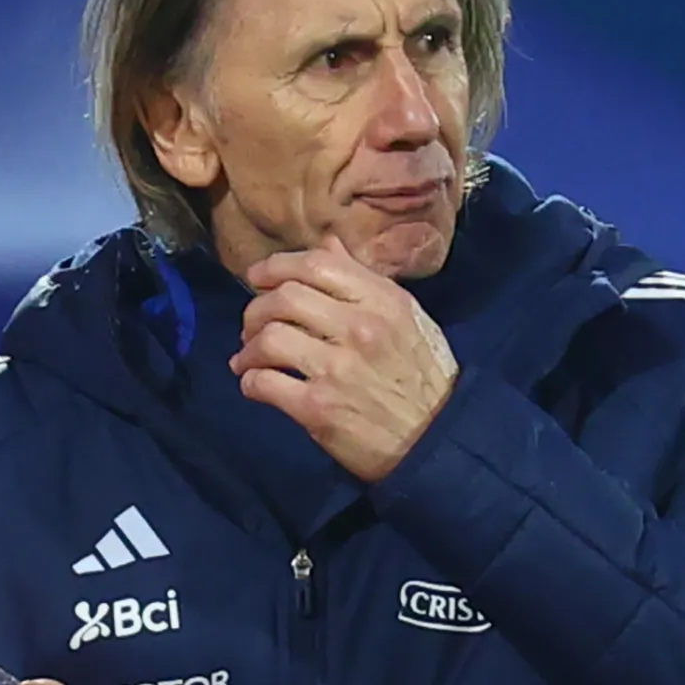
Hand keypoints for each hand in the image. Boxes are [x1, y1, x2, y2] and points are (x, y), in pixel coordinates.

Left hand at [232, 237, 458, 480]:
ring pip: (269, 338)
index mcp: (383, 301)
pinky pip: (264, 383)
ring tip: (248, 359)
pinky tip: (255, 385)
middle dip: (256, 309)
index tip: (257, 276)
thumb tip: (327, 244)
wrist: (436, 440)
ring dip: (248, 348)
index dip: (277, 265)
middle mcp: (360, 328)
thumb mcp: (406, 318)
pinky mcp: (318, 408)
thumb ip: (363, 280)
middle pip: (284, 297)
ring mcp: (337, 369)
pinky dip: (250, 382)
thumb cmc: (420, 377)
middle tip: (251, 327)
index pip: (317, 264)